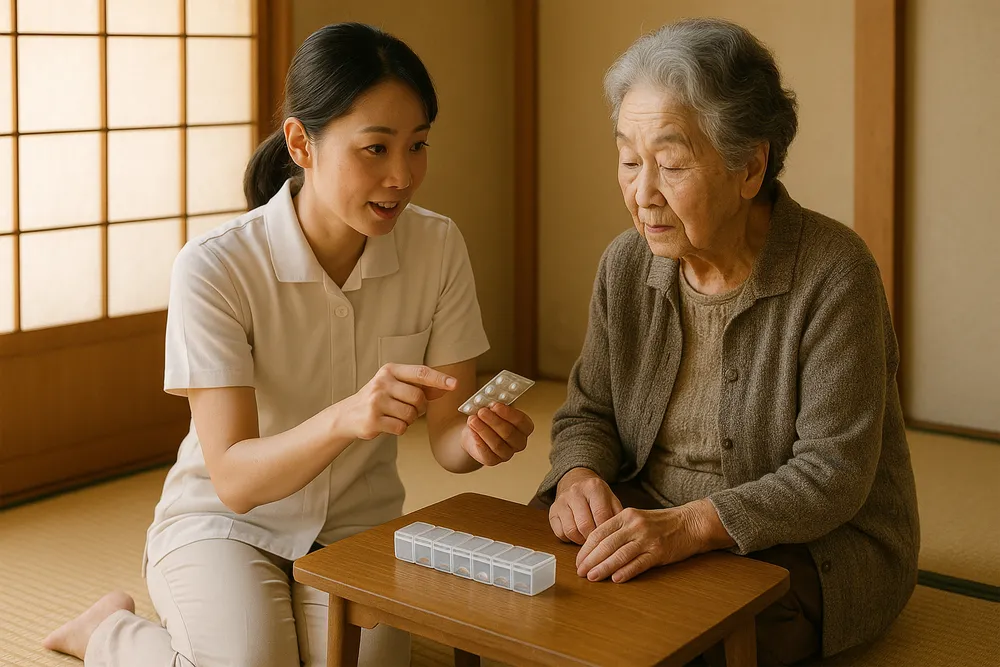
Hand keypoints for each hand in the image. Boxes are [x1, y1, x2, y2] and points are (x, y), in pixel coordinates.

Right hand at [339, 364, 455, 439]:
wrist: (349, 414)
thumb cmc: (379, 398)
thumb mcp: (395, 385)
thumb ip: (420, 385)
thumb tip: (449, 386)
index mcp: (389, 371)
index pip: (420, 372)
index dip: (439, 379)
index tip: (454, 384)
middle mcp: (382, 383)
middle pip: (418, 397)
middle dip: (421, 407)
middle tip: (412, 409)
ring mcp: (376, 402)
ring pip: (411, 414)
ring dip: (410, 419)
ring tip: (398, 416)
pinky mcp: (373, 420)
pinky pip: (401, 428)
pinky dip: (401, 428)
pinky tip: (390, 424)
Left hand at [462, 402, 533, 465]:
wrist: (474, 432)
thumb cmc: (488, 418)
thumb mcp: (493, 407)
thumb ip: (493, 403)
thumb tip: (486, 396)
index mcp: (524, 427)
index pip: (521, 422)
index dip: (509, 413)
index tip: (495, 405)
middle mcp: (519, 442)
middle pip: (509, 433)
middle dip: (494, 421)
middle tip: (482, 411)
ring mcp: (507, 454)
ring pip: (497, 444)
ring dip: (483, 430)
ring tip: (472, 419)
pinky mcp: (493, 460)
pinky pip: (487, 453)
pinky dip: (479, 441)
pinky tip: (472, 432)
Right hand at [549, 467, 623, 544]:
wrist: (575, 480)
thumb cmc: (596, 494)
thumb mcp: (611, 499)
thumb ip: (618, 514)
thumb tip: (619, 534)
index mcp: (593, 487)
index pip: (602, 516)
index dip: (607, 531)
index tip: (610, 537)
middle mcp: (575, 492)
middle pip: (585, 525)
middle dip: (593, 538)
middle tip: (598, 541)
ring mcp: (561, 501)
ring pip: (571, 531)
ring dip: (581, 540)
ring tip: (588, 537)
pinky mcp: (552, 511)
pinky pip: (560, 533)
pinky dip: (570, 538)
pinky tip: (577, 534)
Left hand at [575, 505, 701, 582]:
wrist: (691, 523)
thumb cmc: (662, 523)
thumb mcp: (637, 519)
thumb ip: (618, 529)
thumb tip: (596, 548)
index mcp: (626, 516)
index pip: (599, 532)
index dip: (586, 548)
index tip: (578, 561)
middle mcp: (635, 526)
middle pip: (606, 545)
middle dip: (590, 560)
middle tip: (580, 572)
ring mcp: (647, 539)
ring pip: (619, 555)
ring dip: (603, 568)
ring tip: (592, 577)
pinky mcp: (659, 552)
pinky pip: (639, 563)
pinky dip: (626, 572)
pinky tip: (615, 579)